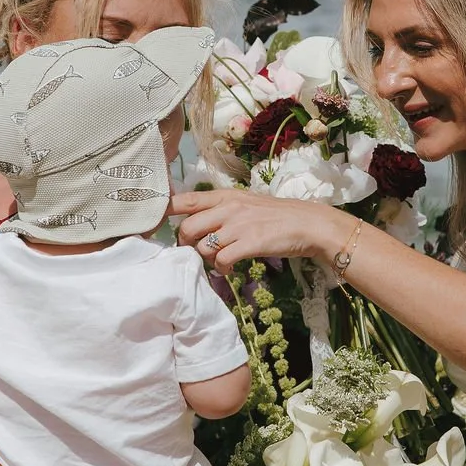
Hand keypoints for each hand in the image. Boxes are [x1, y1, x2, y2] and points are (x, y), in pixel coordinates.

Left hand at [170, 189, 345, 272]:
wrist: (308, 224)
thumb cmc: (278, 215)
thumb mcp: (246, 203)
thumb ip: (222, 210)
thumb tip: (197, 223)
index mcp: (225, 196)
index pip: (184, 200)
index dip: (164, 212)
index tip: (156, 223)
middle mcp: (228, 208)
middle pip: (186, 228)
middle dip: (185, 244)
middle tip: (195, 250)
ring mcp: (238, 226)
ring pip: (202, 246)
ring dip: (206, 258)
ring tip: (218, 260)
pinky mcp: (249, 243)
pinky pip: (221, 260)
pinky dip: (222, 268)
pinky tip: (230, 268)